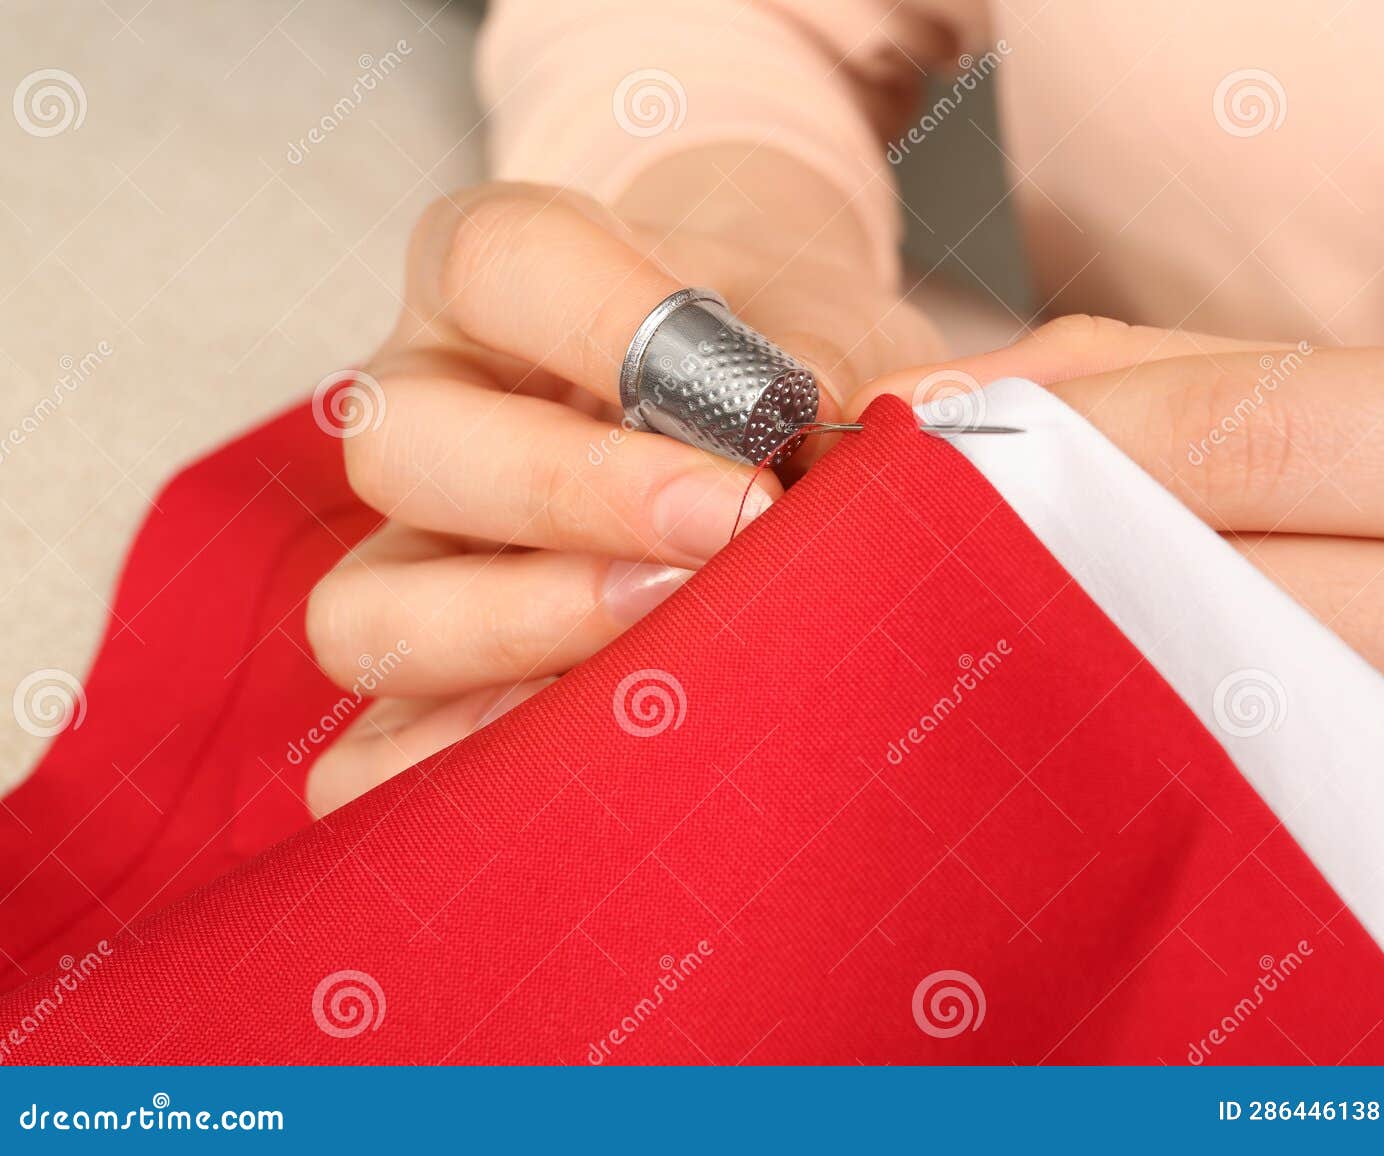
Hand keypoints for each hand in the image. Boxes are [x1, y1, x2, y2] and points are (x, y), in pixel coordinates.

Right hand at [303, 174, 940, 816]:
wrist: (756, 410)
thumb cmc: (780, 359)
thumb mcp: (817, 326)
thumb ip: (820, 357)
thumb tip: (832, 431)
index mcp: (497, 281)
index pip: (499, 262)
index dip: (611, 324)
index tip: (761, 402)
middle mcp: (428, 406)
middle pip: (402, 444)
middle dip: (572, 498)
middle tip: (733, 531)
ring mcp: (410, 550)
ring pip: (366, 609)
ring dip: (517, 639)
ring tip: (671, 654)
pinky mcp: (425, 670)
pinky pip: (373, 745)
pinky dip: (453, 768)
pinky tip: (580, 767)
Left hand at [859, 316, 1383, 852]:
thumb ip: (1214, 383)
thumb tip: (961, 400)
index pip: (1263, 428)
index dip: (1074, 433)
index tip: (928, 439)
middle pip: (1238, 589)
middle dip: (1054, 572)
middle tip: (920, 564)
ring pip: (1259, 734)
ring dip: (1099, 692)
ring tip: (998, 656)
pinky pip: (1309, 838)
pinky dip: (1191, 789)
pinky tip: (1114, 754)